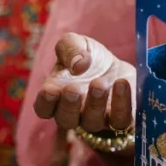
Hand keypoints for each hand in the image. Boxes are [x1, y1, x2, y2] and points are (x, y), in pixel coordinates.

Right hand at [32, 33, 135, 148]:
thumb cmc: (88, 57)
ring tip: (100, 82)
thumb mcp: (75, 43)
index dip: (45, 102)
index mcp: (55, 97)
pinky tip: (121, 83)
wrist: (116, 66)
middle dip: (69, 105)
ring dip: (95, 104)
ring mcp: (96, 119)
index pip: (43, 109)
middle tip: (75, 88)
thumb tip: (78, 65)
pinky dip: (122, 103)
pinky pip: (120, 120)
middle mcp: (73, 114)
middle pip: (66, 120)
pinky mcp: (120, 119)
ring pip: (92, 123)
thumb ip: (70, 49)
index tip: (49, 90)